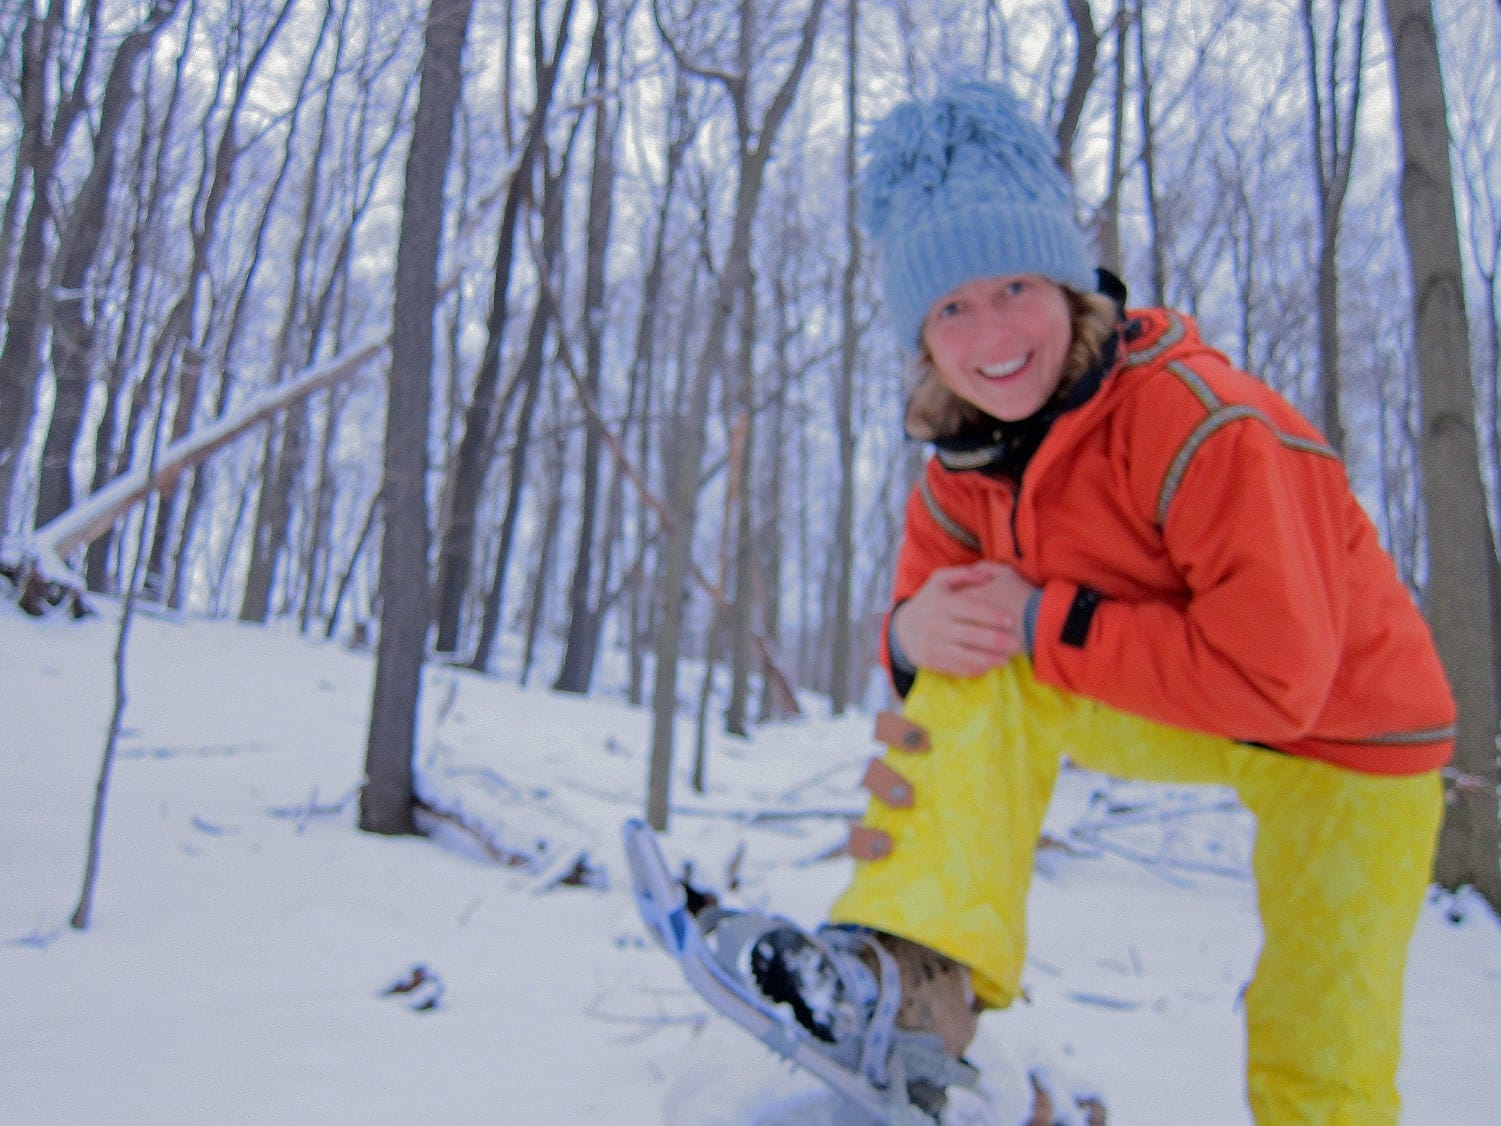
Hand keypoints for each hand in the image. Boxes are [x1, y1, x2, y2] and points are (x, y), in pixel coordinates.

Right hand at [892, 562, 1038, 676]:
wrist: (903, 627)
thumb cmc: (930, 601)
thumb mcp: (939, 580)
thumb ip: (962, 573)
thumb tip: (985, 577)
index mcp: (941, 603)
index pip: (971, 609)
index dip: (992, 615)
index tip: (1010, 620)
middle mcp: (936, 625)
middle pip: (972, 635)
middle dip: (997, 641)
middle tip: (1017, 644)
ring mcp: (933, 645)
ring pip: (967, 656)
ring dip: (990, 659)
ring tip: (1007, 658)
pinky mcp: (932, 662)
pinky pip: (958, 668)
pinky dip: (976, 669)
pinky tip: (990, 665)